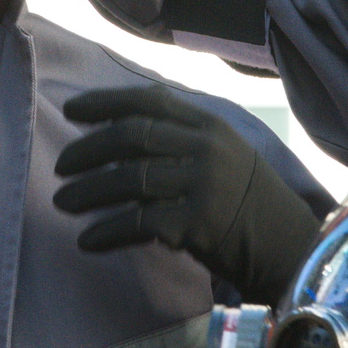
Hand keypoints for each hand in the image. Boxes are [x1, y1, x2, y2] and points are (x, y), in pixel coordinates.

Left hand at [54, 86, 321, 305]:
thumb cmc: (247, 202)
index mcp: (211, 125)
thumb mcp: (225, 155)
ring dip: (88, 191)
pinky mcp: (197, 223)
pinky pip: (138, 222)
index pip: (149, 100)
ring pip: (129, 179)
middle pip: (132, 136)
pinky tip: (87, 240)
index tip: (70, 110)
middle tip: (59, 167)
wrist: (288, 247)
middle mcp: (207, 147)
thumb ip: (183, 139)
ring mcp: (203, 184)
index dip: (104, 101)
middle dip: (88, 149)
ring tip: (63, 202)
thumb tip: (118, 132)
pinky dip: (107, 231)